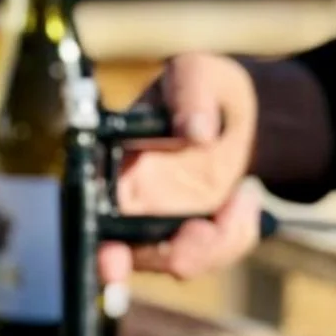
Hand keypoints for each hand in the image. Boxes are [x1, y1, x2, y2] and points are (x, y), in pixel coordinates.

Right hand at [99, 53, 261, 284]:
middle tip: (207, 230)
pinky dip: (236, 234)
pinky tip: (246, 198)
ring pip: (179, 261)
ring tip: (243, 198)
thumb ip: (192, 92)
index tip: (114, 261)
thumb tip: (195, 131)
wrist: (234, 111)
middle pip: (134, 254)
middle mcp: (127, 202)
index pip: (89, 211)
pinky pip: (212, 256)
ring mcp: (157, 224)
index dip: (96, 245)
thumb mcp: (199, 73)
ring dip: (217, 241)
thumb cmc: (203, 86)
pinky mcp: (190, 237)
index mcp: (113, 161)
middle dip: (174, 253)